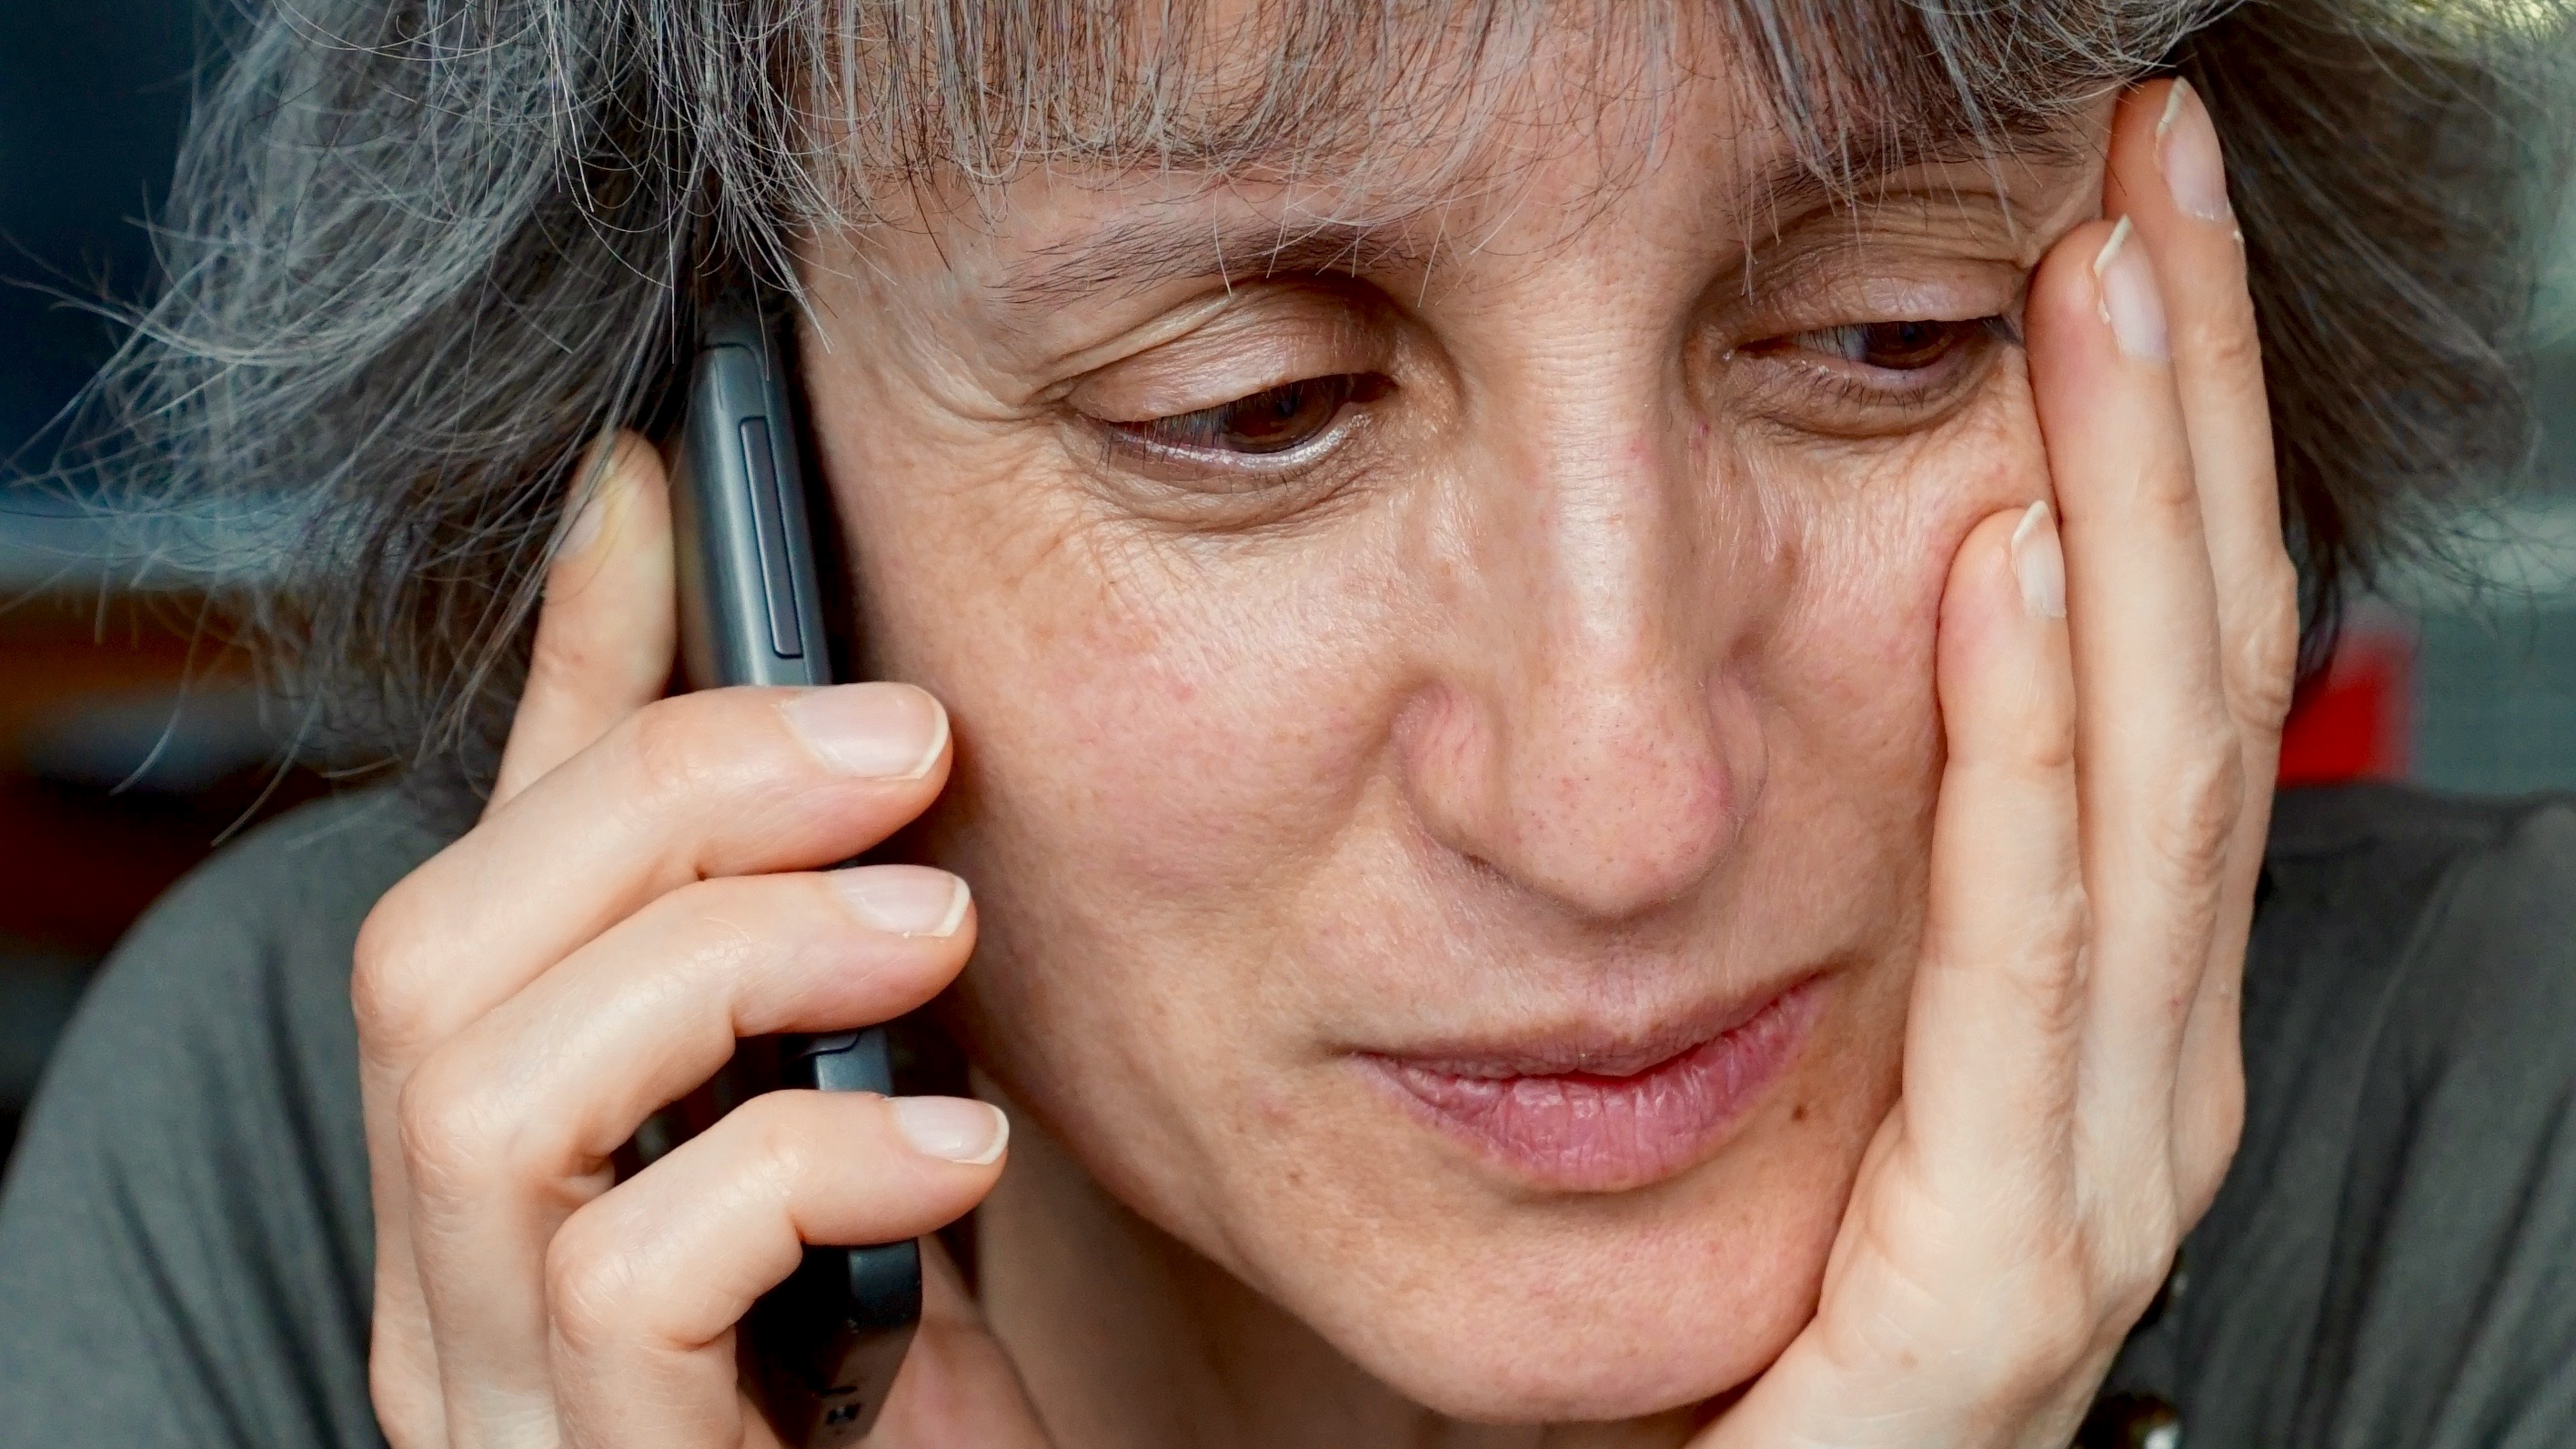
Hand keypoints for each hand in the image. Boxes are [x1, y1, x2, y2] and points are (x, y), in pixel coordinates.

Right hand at [352, 435, 1052, 1447]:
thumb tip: (842, 721)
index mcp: (506, 1159)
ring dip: (727, 952)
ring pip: (480, 1092)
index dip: (568, 656)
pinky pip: (626, 1281)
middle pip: (430, 952)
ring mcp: (496, 1385)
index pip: (480, 862)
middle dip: (670, 796)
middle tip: (905, 743)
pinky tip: (954, 1155)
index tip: (672, 473)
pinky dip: (802, 1165)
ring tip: (932, 928)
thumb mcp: (851, 1118)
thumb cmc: (896, 1372)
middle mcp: (449, 1267)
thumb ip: (808, 940)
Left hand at [1698, 79, 2295, 1448]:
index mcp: (2094, 1002)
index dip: (2169, 439)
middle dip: (2185, 411)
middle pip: (2188, 677)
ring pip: (2147, 780)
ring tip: (2113, 280)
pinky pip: (2024, 969)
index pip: (2155, 668)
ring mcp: (2097, 1168)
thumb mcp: (1822, 1057)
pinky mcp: (2004, 1268)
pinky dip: (2027, 753)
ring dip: (2138, 505)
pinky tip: (2015, 563)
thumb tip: (1884, 625)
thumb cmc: (1754, 1325)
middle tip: (2160, 172)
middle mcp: (2135, 1065)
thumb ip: (1879, 890)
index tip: (2126, 228)